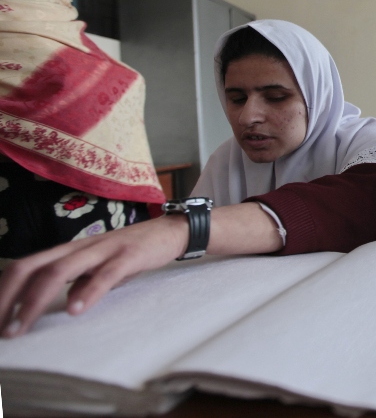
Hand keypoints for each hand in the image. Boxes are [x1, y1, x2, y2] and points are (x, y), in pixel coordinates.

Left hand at [0, 215, 188, 337]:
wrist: (171, 231)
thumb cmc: (132, 252)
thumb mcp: (98, 269)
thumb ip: (79, 282)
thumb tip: (63, 304)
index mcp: (67, 251)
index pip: (23, 268)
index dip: (2, 292)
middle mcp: (78, 248)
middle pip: (30, 268)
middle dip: (7, 299)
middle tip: (1, 331)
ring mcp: (102, 250)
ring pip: (58, 271)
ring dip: (34, 301)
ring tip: (20, 328)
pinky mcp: (128, 256)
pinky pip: (104, 274)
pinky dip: (87, 292)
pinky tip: (76, 310)